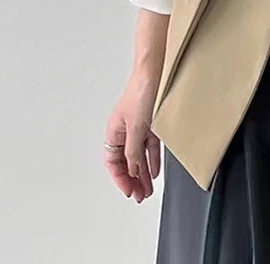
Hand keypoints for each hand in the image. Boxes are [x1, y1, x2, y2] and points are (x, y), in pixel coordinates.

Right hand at [103, 72, 161, 202]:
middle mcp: (124, 131)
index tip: (130, 191)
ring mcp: (138, 127)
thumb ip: (134, 151)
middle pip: (126, 162)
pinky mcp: (151, 122)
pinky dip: (152, 159)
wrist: (155, 72)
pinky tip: (154, 171)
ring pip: (138, 156)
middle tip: (140, 196)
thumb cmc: (141, 93)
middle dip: (132, 180)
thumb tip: (133, 170)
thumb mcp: (137, 127)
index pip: (113, 163)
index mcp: (114, 132)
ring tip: (148, 190)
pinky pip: (150, 146)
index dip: (120, 179)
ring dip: (143, 174)